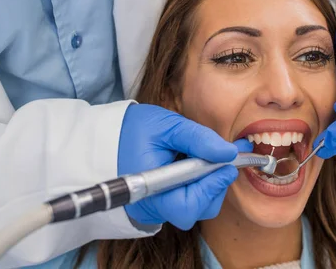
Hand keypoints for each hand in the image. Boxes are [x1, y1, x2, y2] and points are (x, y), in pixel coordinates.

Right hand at [118, 104, 251, 229]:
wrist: (106, 137)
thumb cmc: (132, 129)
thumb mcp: (167, 125)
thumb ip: (198, 139)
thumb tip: (229, 153)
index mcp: (148, 189)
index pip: (187, 206)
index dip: (212, 187)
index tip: (227, 165)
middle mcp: (151, 207)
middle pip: (195, 210)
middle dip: (214, 185)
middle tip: (221, 159)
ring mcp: (154, 209)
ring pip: (194, 207)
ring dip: (207, 185)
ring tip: (204, 158)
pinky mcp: (158, 206)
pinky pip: (185, 202)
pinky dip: (197, 186)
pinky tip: (195, 166)